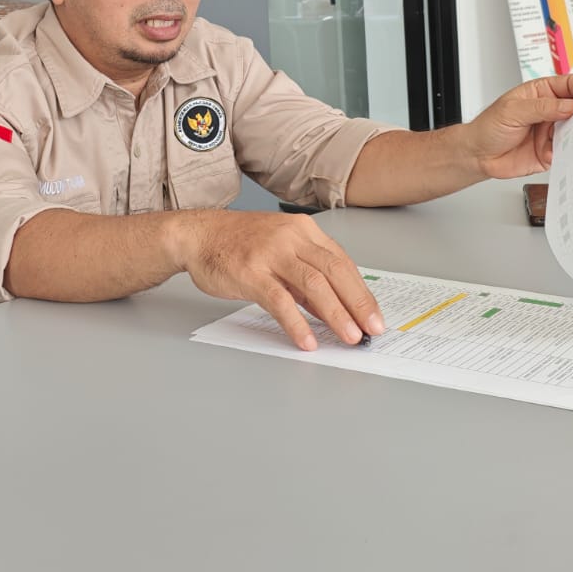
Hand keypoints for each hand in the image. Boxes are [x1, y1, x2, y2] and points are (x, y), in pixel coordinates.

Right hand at [172, 211, 383, 350]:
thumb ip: (306, 278)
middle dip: (358, 303)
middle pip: (334, 271)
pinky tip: (307, 340)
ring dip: (335, 314)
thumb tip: (335, 311)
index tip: (374, 317)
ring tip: (348, 337)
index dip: (362, 292)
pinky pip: (280, 300)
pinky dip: (297, 322)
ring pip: (313, 284)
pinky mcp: (250, 272)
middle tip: (371, 330)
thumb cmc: (239, 244)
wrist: (198, 235)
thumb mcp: (280, 252)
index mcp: (303, 231)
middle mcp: (291, 238)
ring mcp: (270, 254)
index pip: (342, 262)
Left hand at [466, 73, 572, 179]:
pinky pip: (565, 152)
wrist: (477, 156)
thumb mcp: (512, 111)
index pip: (568, 85)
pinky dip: (563, 153)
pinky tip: (550, 152)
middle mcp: (548, 112)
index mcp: (540, 93)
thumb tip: (568, 105)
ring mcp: (550, 132)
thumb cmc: (487, 128)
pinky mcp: (550, 152)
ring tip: (565, 138)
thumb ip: (541, 107)